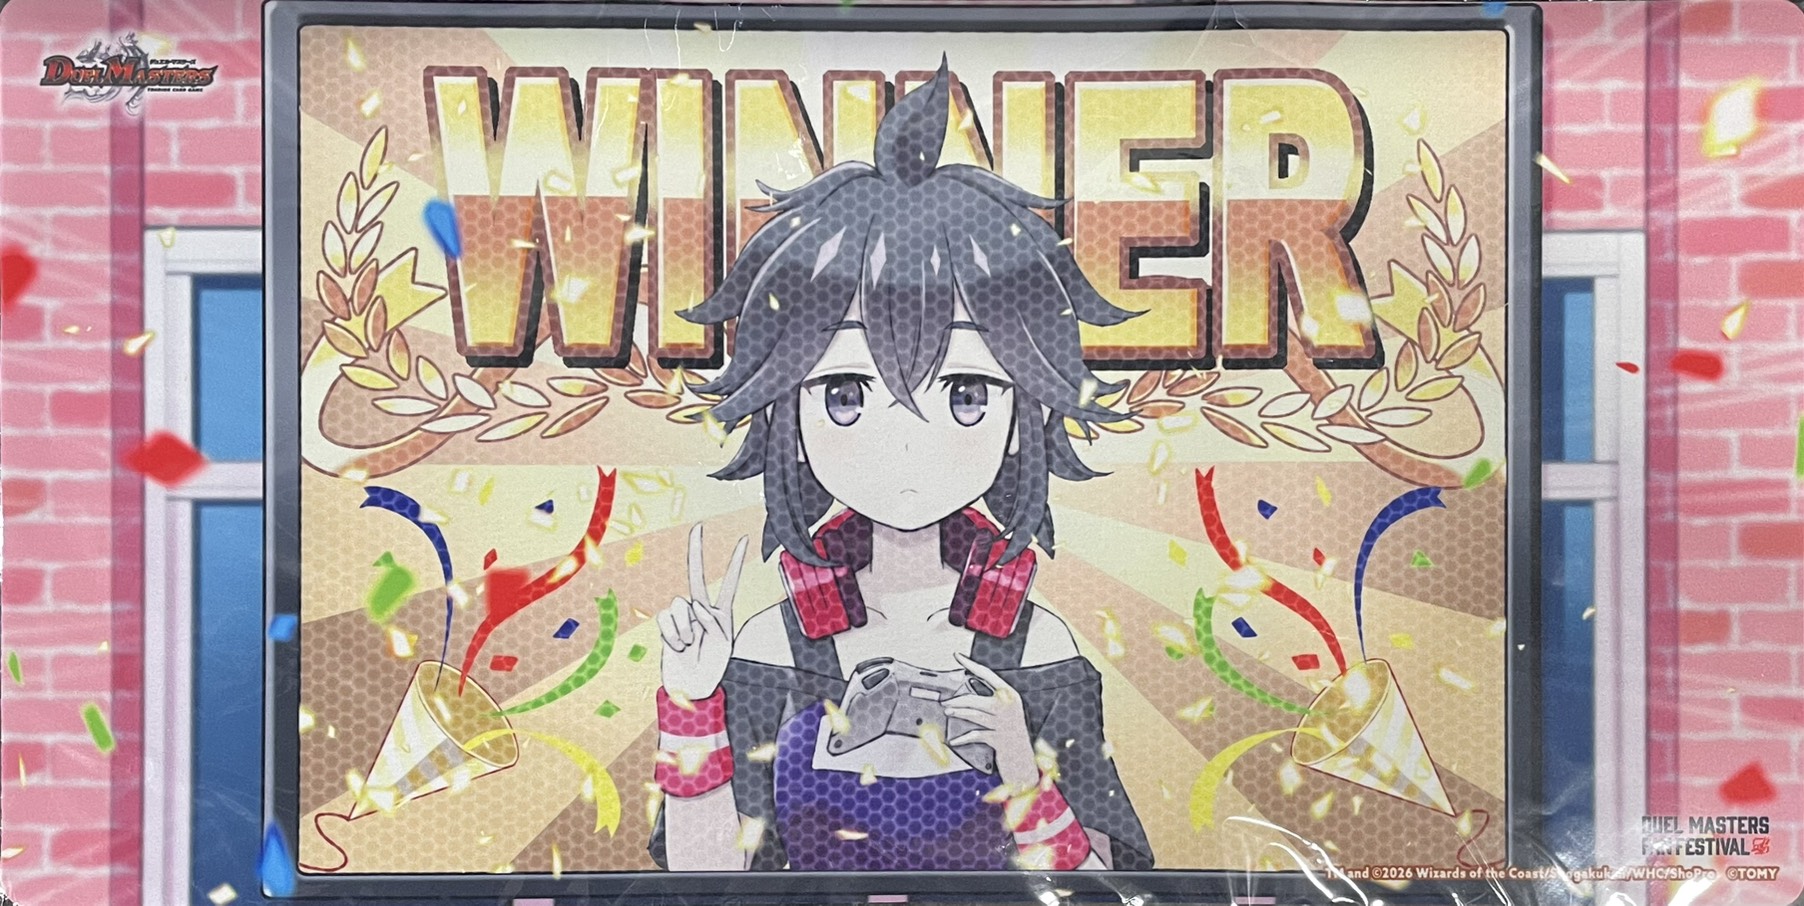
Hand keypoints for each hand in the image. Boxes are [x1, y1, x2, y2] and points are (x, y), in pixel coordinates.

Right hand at [657, 524, 748, 700]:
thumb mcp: (723, 646)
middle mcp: (701, 610)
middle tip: (698, 527)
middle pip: (696, 576)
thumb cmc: (711, 668)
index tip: (742, 540)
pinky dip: (671, 634)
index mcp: (721, 614)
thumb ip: (713, 624)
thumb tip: (696, 605)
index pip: (729, 584)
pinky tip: (677, 646)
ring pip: (680, 604)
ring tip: (688, 645)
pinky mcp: (666, 625)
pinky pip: (666, 619)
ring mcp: (682, 616)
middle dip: (697, 551)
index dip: (734, 563)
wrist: (690, 687)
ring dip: (684, 628)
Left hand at [945, 652, 1037, 787]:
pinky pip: (975, 735)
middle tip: (946, 702)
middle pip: (975, 699)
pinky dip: (963, 738)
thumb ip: (993, 700)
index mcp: (1010, 695)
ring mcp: (1003, 723)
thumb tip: (969, 693)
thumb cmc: (1013, 734)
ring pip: (974, 715)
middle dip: (957, 700)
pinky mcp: (997, 738)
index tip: (958, 657)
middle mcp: (1007, 706)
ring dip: (958, 713)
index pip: (987, 674)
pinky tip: (955, 740)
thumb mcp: (1007, 712)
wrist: (1024, 758)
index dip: (971, 664)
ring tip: (948, 712)